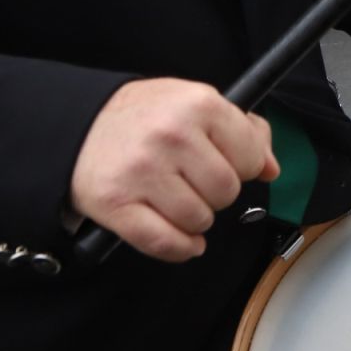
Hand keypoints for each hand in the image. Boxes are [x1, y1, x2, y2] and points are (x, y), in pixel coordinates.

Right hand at [68, 78, 277, 262]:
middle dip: (219, 194)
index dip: (245, 165)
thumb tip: (271, 167)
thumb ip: (244, 129)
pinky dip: (180, 247)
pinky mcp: (116, 205)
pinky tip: (182, 237)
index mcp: (198, 104)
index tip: (229, 163)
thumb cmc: (146, 116)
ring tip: (180, 200)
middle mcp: (170, 136)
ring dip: (197, 219)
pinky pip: (165, 242)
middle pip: (226, 192)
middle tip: (198, 182)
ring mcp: (141, 172)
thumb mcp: (197, 102)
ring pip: (199, 220)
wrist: (80, 126)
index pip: (250, 156)